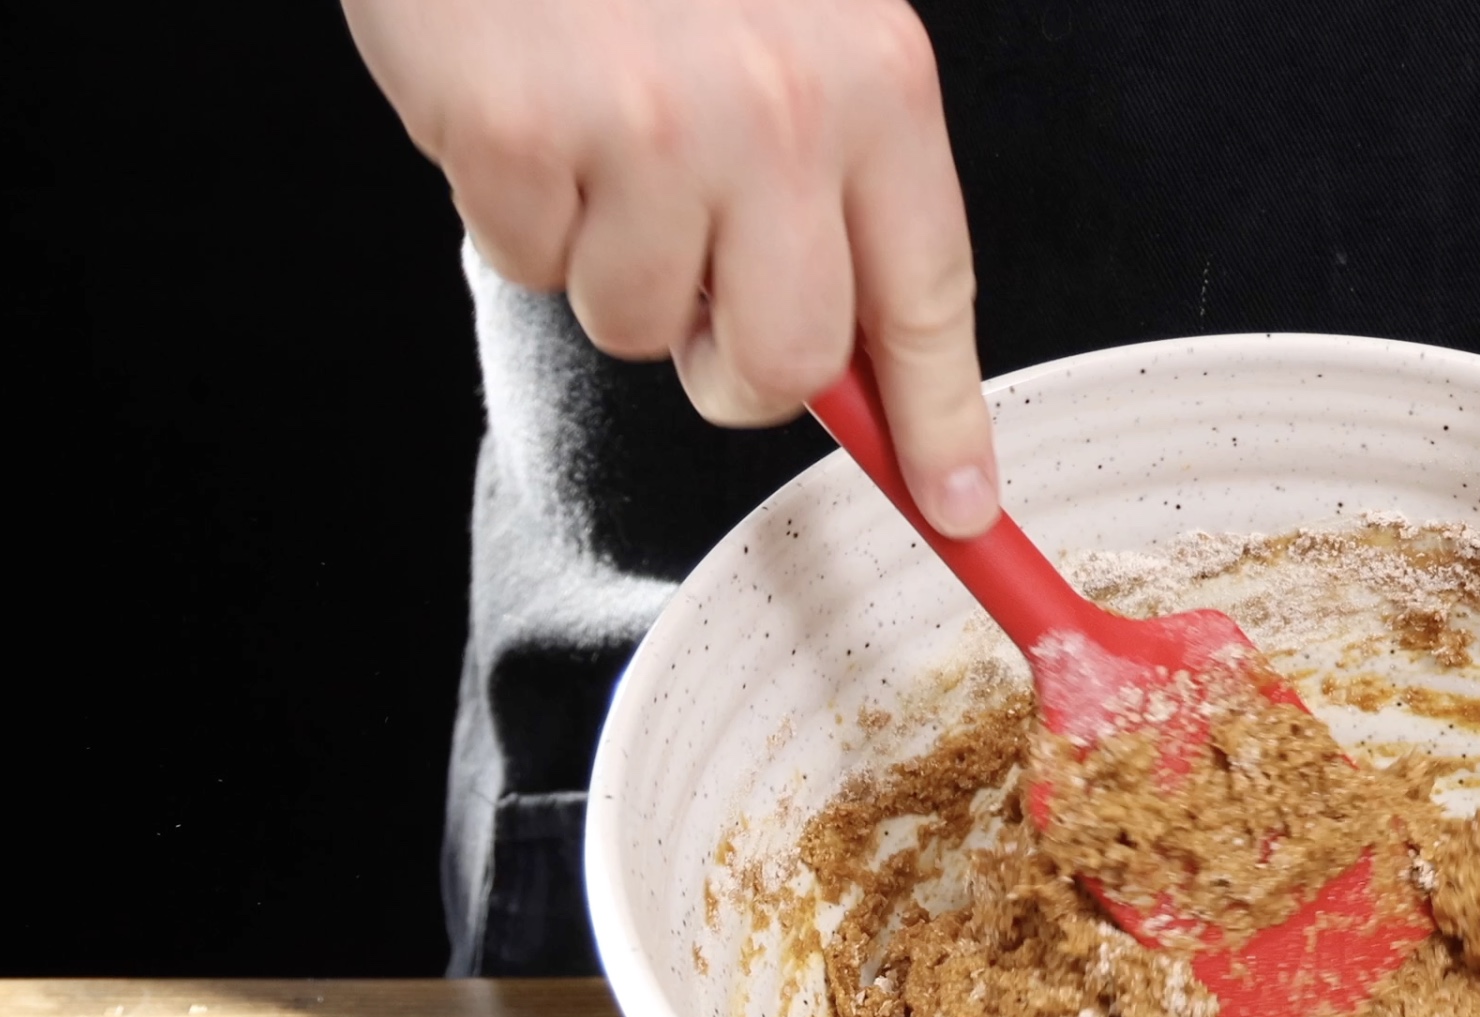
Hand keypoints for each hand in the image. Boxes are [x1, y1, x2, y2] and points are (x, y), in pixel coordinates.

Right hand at [345, 0, 1001, 534]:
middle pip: (785, 367)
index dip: (943, 421)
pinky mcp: (523, 140)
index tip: (961, 506)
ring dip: (611, 263)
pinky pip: (533, 269)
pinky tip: (527, 112)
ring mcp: (650, 130)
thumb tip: (851, 352)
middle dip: (736, 367)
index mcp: (873, 77)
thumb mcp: (794, 22)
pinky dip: (519, 216)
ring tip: (595, 138)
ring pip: (643, 330)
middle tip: (698, 284)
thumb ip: (837, 173)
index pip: (928, 296)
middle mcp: (780, 110)